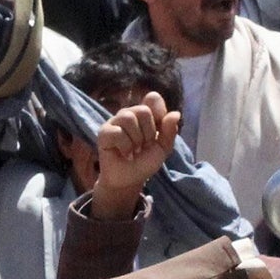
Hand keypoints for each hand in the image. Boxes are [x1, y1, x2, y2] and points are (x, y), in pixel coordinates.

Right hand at [90, 93, 178, 220]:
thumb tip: (175, 113)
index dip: (159, 112)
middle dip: (148, 133)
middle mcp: (129, 114)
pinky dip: (125, 146)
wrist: (130, 180)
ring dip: (136, 140)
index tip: (158, 131)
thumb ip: (170, 131)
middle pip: (143, 110)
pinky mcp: (104, 133)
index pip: (153, 98)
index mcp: (144, 114)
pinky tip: (124, 154)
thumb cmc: (145, 161)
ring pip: (128, 118)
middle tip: (143, 146)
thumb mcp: (163, 148)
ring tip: (134, 150)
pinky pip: (117, 132)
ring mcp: (115, 122)